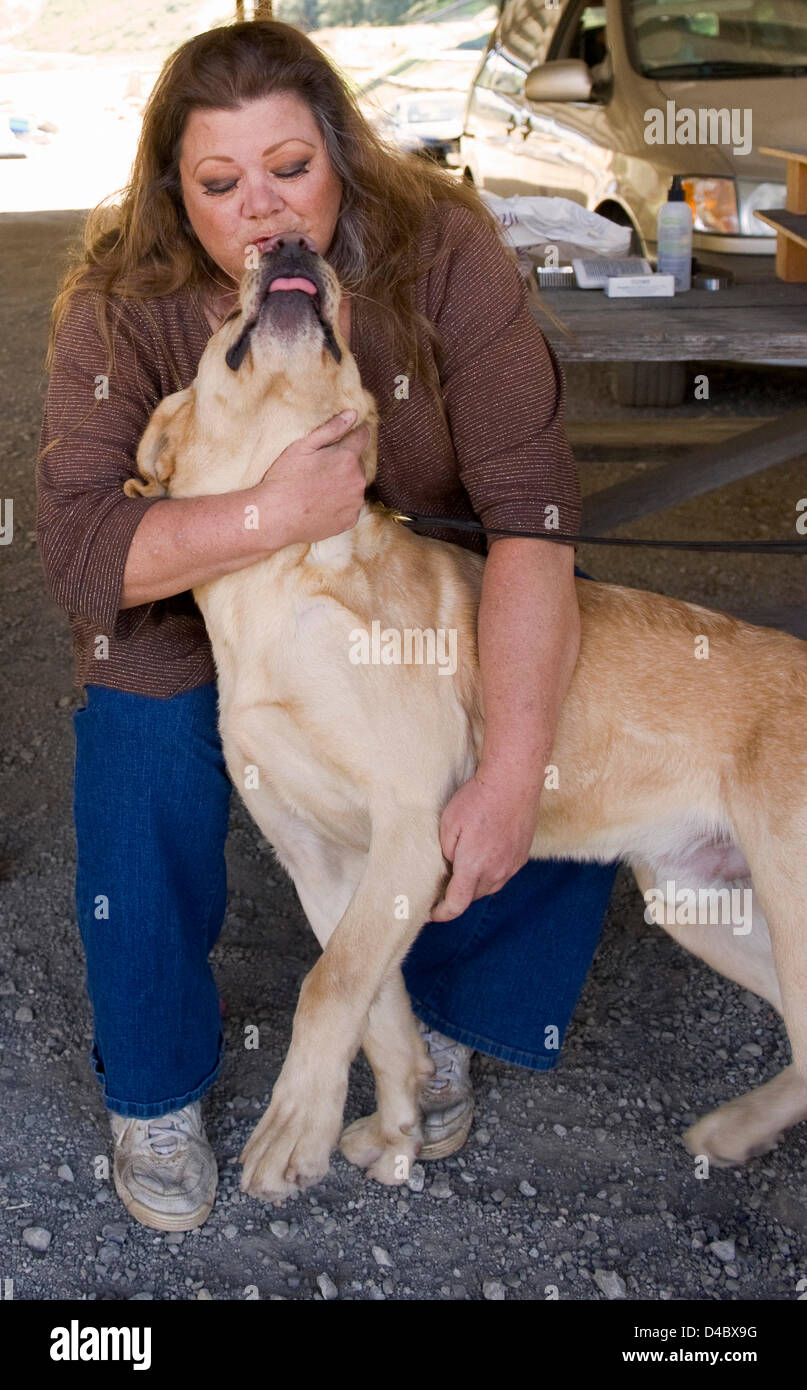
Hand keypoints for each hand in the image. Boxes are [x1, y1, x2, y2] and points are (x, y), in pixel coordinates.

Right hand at [255, 409, 369, 546]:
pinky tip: (322, 503)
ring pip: (355, 485)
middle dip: (345, 461)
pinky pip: (350, 506)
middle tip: (320, 468)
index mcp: (347, 458)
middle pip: (358, 462)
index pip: (362, 436)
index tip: (342, 438)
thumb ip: (331, 428)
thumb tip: (352, 414)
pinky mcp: (350, 520)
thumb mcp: (302, 446)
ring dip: (344, 483)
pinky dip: (341, 503)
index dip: (352, 433)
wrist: (276, 517)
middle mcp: (358, 480)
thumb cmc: (285, 478)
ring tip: (319, 488)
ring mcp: (355, 502)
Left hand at [428, 769, 541, 921]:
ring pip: (490, 886)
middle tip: (444, 886)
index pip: (456, 904)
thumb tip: (451, 865)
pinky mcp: (522, 856)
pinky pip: (504, 874)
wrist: (513, 781)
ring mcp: (512, 865)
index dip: (442, 913)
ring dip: (476, 884)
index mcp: (473, 867)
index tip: (432, 913)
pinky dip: (491, 872)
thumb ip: (446, 852)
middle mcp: (496, 872)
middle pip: (473, 896)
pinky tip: (484, 857)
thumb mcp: (448, 825)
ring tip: (464, 871)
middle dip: (458, 895)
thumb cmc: (477, 800)